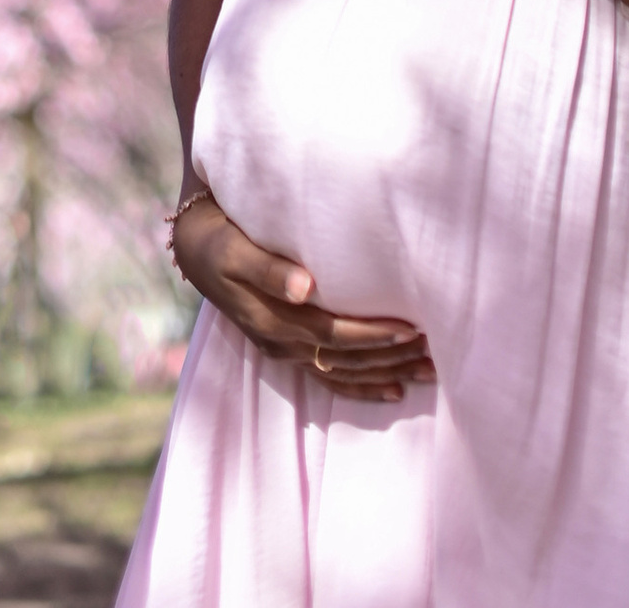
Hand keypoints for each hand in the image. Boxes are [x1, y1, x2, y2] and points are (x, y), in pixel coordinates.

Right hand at [168, 188, 432, 404]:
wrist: (194, 250)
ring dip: (386, 374)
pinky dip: (363, 387)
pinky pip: (331, 378)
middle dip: (390, 357)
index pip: (334, 334)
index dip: (373, 334)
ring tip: (428, 372)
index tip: (411, 327)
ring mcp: (285, 353)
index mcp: (272, 322)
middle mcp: (281, 345)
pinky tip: (394, 390)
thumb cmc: (219, 239)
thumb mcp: (235, 248)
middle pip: (346, 359)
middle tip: (434, 351)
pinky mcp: (288, 351)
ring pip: (344, 373)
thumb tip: (305, 287)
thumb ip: (268, 268)